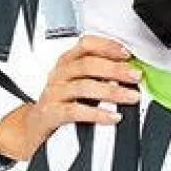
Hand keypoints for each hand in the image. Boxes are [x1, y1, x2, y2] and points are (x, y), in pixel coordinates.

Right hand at [0, 34, 143, 161]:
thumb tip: (130, 72)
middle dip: (115, 69)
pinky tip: (112, 116)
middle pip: (88, 64)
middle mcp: (60, 74)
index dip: (107, 47)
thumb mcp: (77, 82)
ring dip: (112, 92)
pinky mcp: (52, 113)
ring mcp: (54, 93)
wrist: (35, 126)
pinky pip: (76, 111)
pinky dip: (97, 114)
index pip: (86, 45)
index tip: (127, 54)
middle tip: (135, 76)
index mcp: (67, 61)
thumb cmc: (61, 102)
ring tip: (131, 97)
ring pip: (84, 87)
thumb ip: (100, 74)